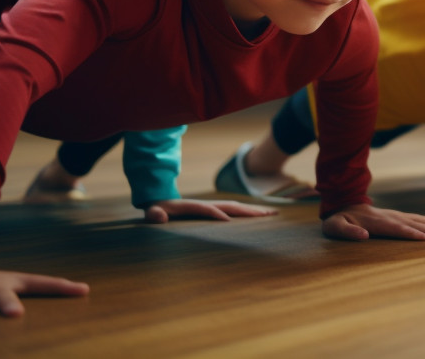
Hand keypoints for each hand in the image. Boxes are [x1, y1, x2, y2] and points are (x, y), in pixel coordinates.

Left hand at [143, 199, 277, 223]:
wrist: (162, 202)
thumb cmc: (157, 211)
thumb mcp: (152, 213)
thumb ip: (154, 214)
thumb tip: (160, 216)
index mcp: (192, 207)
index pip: (207, 210)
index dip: (217, 214)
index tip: (229, 222)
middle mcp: (207, 204)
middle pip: (230, 206)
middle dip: (247, 210)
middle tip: (268, 214)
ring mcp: (213, 207)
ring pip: (236, 207)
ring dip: (253, 210)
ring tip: (272, 213)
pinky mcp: (216, 211)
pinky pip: (235, 212)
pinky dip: (249, 213)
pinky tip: (261, 217)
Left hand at [322, 204, 424, 240]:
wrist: (344, 204)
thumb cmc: (339, 220)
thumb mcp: (335, 226)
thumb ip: (347, 231)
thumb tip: (363, 234)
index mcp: (378, 222)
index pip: (399, 229)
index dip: (413, 234)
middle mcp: (393, 217)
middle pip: (418, 223)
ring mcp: (399, 215)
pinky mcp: (403, 217)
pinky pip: (423, 219)